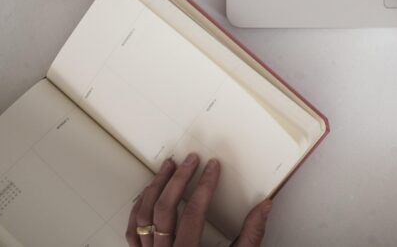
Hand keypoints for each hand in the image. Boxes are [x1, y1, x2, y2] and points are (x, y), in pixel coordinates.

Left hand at [126, 153, 270, 246]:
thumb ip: (251, 236)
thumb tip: (264, 206)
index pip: (194, 211)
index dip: (205, 185)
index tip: (213, 167)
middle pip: (164, 209)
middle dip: (178, 179)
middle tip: (191, 160)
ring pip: (143, 216)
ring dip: (155, 187)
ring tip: (167, 167)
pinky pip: (133, 231)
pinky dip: (138, 208)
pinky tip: (148, 194)